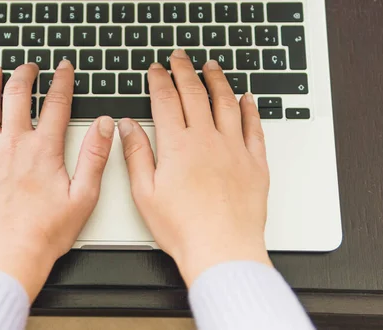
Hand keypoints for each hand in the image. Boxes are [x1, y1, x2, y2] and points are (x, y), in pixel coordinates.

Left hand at [0, 61, 114, 299]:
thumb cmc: (45, 232)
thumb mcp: (84, 196)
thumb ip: (95, 156)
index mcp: (43, 151)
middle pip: (17, 98)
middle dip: (24, 76)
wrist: (9, 256)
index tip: (63, 68)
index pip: (56, 105)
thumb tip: (105, 125)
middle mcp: (13, 146)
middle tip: (28, 66)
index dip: (62, 81)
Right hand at [118, 49, 271, 286]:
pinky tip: (247, 98)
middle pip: (195, 93)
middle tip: (181, 57)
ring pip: (226, 103)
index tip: (156, 69)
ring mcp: (234, 148)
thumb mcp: (145, 193)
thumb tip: (128, 126)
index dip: (159, 80)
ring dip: (217, 80)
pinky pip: (254, 127)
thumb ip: (136, 154)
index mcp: (177, 146)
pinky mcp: (255, 163)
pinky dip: (250, 109)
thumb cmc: (183, 228)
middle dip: (185, 70)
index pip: (166, 100)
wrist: (222, 249)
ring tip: (212, 66)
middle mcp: (207, 140)